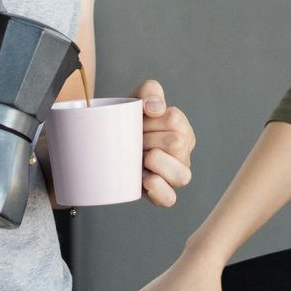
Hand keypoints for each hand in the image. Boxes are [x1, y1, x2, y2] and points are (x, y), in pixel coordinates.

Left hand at [132, 79, 194, 206]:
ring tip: (141, 158)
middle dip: (149, 139)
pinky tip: (144, 179)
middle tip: (135, 140)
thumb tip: (155, 108)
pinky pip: (170, 199)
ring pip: (182, 175)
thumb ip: (150, 91)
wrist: (106, 143)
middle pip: (177, 144)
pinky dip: (158, 189)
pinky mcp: (163, 194)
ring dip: (157, 163)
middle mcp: (184, 153)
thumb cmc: (127, 121)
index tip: (138, 121)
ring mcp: (175, 176)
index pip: (174, 120)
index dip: (151, 120)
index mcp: (182, 129)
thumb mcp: (137, 98)